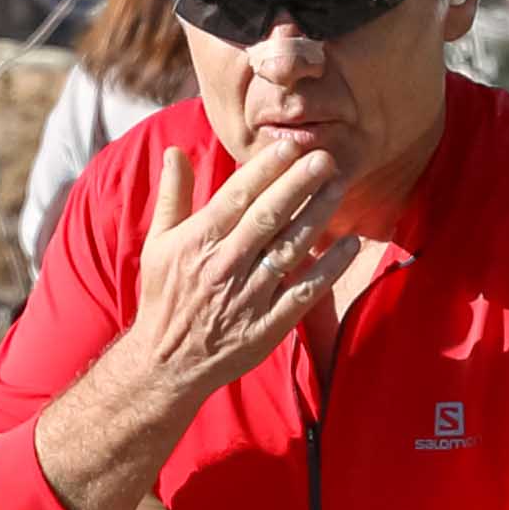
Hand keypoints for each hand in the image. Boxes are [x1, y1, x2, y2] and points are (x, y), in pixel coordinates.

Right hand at [118, 143, 342, 415]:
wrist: (166, 363)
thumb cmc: (165, 297)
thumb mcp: (158, 244)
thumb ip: (173, 196)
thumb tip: (174, 151)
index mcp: (198, 242)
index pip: (236, 197)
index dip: (264, 170)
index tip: (289, 146)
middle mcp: (224, 266)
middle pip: (267, 218)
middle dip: (297, 184)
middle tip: (325, 157)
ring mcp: (248, 297)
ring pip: (289, 249)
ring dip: (317, 216)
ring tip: (340, 186)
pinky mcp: (267, 326)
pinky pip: (303, 293)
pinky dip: (328, 270)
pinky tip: (350, 244)